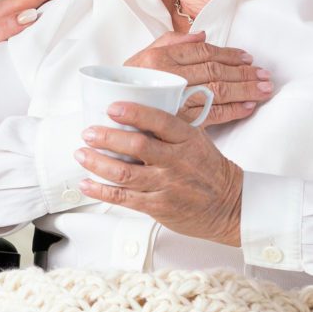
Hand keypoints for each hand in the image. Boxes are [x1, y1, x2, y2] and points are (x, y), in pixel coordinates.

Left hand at [75, 102, 243, 245]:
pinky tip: (87, 183)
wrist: (231, 206)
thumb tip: (139, 105)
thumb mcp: (197, 139)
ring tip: (81, 154)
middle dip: (106, 137)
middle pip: (137, 146)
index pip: (159, 121)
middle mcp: (176, 161)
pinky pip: (124, 198)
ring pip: (125, 173)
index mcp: (186, 139)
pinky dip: (101, 190)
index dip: (134, 113)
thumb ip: (172, 125)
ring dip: (97, 162)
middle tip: (88, 132)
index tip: (112, 107)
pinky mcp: (158, 206)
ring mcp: (167, 185)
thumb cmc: (208, 169)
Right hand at [123, 31, 270, 125]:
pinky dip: (234, 110)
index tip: (248, 58)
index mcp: (160, 57)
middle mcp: (167, 76)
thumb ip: (171, 42)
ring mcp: (174, 99)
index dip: (229, 54)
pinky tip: (250, 106)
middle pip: (215, 70)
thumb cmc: (128, 84)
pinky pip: (212, 114)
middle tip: (265, 75)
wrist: (108, 115)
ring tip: (264, 88)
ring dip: (245, 89)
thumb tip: (203, 34)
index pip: (203, 52)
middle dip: (244, 72)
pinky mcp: (179, 121)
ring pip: (218, 91)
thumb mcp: (143, 57)